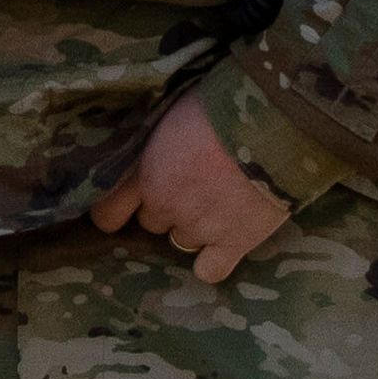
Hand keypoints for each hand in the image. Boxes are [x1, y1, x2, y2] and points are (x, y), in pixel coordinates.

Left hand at [98, 94, 294, 285]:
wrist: (270, 125)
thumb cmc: (219, 107)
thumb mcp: (169, 115)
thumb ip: (153, 145)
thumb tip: (147, 150)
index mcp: (144, 173)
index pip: (107, 213)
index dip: (115, 213)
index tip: (125, 209)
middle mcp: (165, 205)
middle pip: (151, 223)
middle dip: (167, 208)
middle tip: (193, 187)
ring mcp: (198, 227)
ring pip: (181, 242)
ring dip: (194, 229)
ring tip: (219, 204)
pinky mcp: (234, 242)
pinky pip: (209, 271)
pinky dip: (214, 262)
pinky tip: (223, 246)